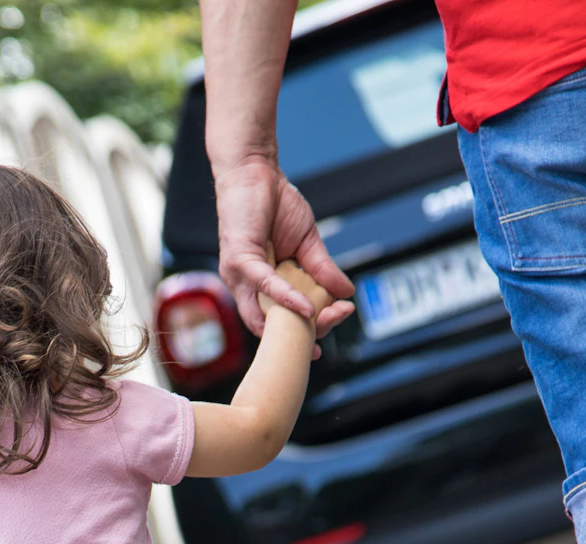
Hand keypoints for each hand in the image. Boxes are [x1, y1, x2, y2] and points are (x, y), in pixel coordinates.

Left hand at [213, 157, 354, 338]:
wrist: (254, 170)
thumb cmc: (274, 204)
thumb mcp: (306, 242)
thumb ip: (322, 269)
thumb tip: (346, 292)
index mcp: (262, 287)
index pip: (281, 322)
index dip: (304, 333)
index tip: (330, 331)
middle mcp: (247, 287)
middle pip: (274, 327)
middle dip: (307, 330)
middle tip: (337, 317)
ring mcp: (240, 276)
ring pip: (266, 313)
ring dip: (298, 321)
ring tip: (326, 317)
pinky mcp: (239, 259)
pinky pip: (264, 284)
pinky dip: (286, 297)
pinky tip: (307, 306)